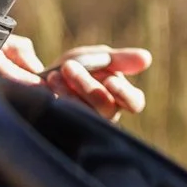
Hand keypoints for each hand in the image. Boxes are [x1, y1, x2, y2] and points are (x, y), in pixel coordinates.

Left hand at [0, 35, 149, 122]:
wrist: (38, 79)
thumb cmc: (72, 70)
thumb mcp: (97, 59)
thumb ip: (120, 59)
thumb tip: (148, 58)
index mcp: (118, 97)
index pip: (134, 102)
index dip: (126, 93)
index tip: (111, 80)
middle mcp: (104, 114)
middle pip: (108, 109)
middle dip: (89, 86)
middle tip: (70, 66)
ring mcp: (84, 123)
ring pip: (87, 114)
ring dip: (71, 89)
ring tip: (58, 71)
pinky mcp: (64, 128)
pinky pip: (66, 117)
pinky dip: (58, 96)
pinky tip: (50, 82)